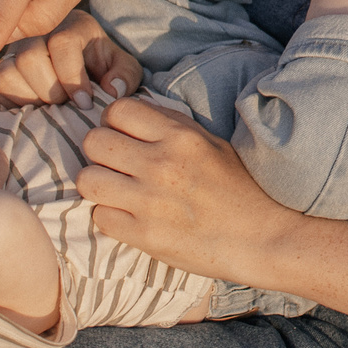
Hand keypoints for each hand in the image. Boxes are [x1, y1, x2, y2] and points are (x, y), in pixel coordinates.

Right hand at [0, 10, 141, 105]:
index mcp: (72, 26)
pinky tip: (34, 109)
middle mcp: (37, 33)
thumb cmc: (104, 71)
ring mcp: (14, 52)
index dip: (72, 76)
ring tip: (51, 107)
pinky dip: (14, 104)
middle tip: (65, 104)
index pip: (62, 42)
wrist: (83, 76)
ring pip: (8, 73)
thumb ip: (125, 75)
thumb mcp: (124, 70)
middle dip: (51, 89)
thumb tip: (112, 90)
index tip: (85, 102)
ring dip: (32, 97)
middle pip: (30, 57)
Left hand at [77, 96, 297, 280]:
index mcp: (180, 138)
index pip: (118, 110)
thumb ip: (171, 126)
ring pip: (87, 179)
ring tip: (116, 190)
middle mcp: (161, 165)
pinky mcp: (143, 235)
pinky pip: (99, 217)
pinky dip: (110, 216)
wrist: (260, 237)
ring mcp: (149, 202)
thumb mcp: (211, 143)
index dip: (114, 122)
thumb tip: (132, 114)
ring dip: (98, 184)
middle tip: (115, 164)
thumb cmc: (239, 188)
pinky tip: (129, 216)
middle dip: (100, 151)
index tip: (123, 136)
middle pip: (94, 141)